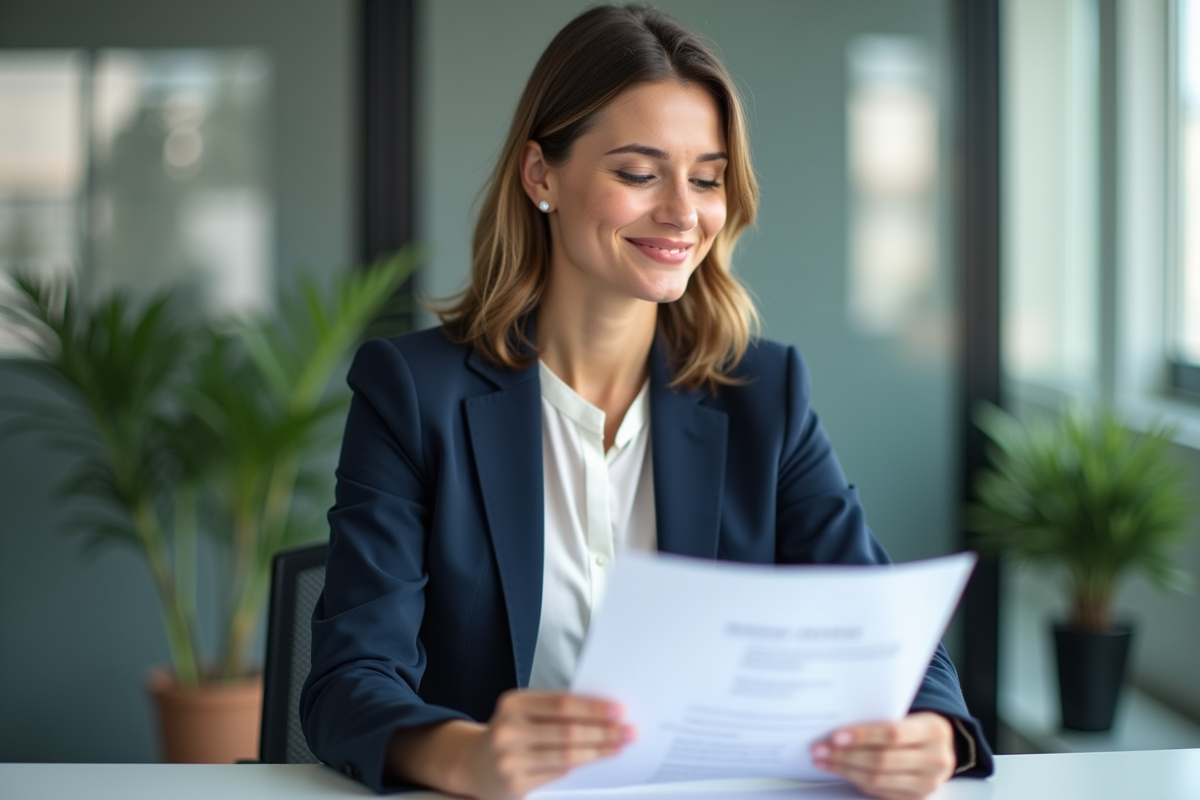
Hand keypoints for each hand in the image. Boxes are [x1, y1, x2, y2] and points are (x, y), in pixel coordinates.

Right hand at [465, 690, 634, 799]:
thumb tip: (603, 712)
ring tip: (620, 746)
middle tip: (629, 731)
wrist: (473, 764)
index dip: (593, 708)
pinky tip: (598, 760)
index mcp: (513, 704)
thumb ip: (554, 709)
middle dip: (603, 731)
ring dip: (599, 750)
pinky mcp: (516, 783)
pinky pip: (558, 773)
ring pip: (567, 755)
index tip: (619, 710)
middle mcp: (508, 730)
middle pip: (568, 731)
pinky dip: (582, 765)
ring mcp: (510, 759)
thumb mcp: (523, 712)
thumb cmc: (511, 732)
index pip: (562, 704)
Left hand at [810, 711, 954, 799]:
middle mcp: (935, 760)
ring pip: (878, 779)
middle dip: (845, 756)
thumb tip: (838, 728)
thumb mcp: (908, 715)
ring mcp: (928, 783)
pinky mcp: (916, 798)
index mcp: (933, 731)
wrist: (940, 748)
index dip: (863, 736)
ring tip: (823, 760)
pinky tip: (840, 771)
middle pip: (882, 760)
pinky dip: (856, 780)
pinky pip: (880, 792)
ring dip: (845, 770)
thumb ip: (880, 719)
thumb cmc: (915, 726)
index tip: (835, 736)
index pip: (893, 734)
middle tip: (820, 749)